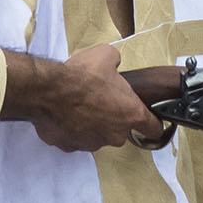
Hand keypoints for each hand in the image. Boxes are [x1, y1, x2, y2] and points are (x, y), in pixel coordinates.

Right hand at [25, 44, 164, 153]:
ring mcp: (92, 143)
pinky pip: (75, 137)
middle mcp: (115, 134)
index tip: (151, 122)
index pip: (153, 129)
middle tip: (101, 100)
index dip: (153, 124)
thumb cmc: (81, 76)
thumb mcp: (107, 56)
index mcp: (131, 114)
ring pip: (97, 135)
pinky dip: (71, 128)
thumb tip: (113, 64)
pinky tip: (64, 113)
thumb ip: (116, 63)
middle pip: (121, 131)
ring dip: (91, 124)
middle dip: (113, 118)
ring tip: (79, 105)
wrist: (49, 90)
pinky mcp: (70, 146)